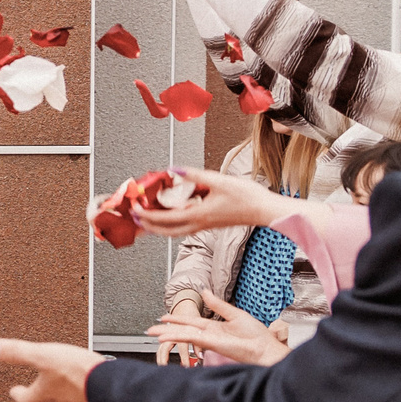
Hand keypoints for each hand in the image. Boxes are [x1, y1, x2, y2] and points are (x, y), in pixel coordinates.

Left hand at [0, 340, 102, 401]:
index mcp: (46, 391)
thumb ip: (17, 352)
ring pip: (67, 393)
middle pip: (47, 398)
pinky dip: (82, 382)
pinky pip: (86, 388)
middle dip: (41, 391)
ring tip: (60, 378)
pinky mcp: (98, 391)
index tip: (14, 391)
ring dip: (62, 386)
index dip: (20, 396)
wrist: (111, 382)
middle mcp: (63, 397)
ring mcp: (82, 396)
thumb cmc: (78, 373)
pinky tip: (86, 375)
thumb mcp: (41, 356)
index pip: (28, 400)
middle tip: (36, 387)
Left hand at [134, 168, 288, 237]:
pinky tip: (173, 211)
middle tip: (135, 218)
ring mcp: (205, 225)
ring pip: (175, 230)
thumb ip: (195, 175)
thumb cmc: (248, 198)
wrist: (266, 210)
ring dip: (160, 225)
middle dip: (148, 225)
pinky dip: (173, 221)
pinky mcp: (210, 223)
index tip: (135, 210)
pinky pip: (185, 226)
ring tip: (148, 216)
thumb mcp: (219, 180)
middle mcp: (199, 224)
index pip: (164, 219)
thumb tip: (174, 171)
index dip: (147, 215)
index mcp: (198, 215)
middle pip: (166, 231)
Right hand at [144, 295, 287, 365]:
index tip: (164, 316)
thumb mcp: (234, 313)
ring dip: (167, 333)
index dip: (177, 318)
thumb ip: (217, 304)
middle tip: (151, 329)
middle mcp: (208, 333)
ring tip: (153, 333)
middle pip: (183, 329)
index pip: (191, 321)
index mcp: (214, 326)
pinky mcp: (210, 343)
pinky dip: (176, 337)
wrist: (264, 348)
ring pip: (183, 334)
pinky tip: (166, 337)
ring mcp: (208, 339)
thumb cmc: (256, 335)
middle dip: (166, 328)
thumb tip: (205, 292)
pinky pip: (190, 338)